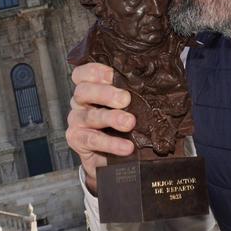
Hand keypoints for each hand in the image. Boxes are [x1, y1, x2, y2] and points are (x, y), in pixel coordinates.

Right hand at [66, 63, 135, 193]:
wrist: (112, 158)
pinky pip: (92, 140)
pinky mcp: (77, 141)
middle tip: (126, 99)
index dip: (96, 71)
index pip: (82, 73)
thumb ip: (132, 93)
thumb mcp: (126, 106)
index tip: (113, 74)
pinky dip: (111, 143)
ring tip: (130, 123)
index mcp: (90, 87)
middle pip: (83, 91)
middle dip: (106, 93)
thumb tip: (154, 85)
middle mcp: (80, 102)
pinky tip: (127, 147)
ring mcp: (76, 122)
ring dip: (111, 118)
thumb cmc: (121, 124)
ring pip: (90, 116)